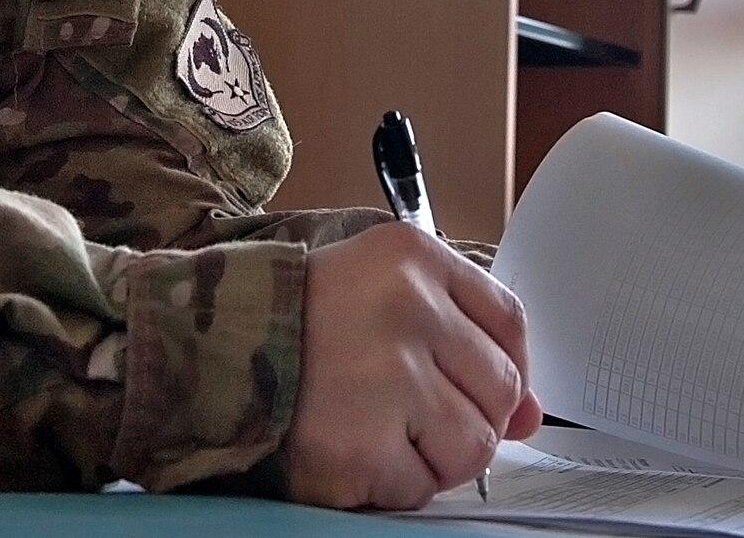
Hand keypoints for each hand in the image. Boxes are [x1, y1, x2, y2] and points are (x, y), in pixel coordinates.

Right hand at [284, 221, 541, 510]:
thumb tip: (532, 414)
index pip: (510, 320)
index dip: (508, 365)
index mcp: (413, 257)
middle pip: (501, 388)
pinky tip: (355, 447)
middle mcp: (407, 308)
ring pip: (473, 445)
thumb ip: (464, 338)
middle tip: (413, 410)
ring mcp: (386, 377)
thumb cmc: (302, 320)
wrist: (211, 349)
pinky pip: (420, 486)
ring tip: (382, 430)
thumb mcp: (383, 291)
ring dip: (436, 455)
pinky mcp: (361, 442)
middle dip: (469, 414)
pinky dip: (393, 482)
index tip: (480, 386)